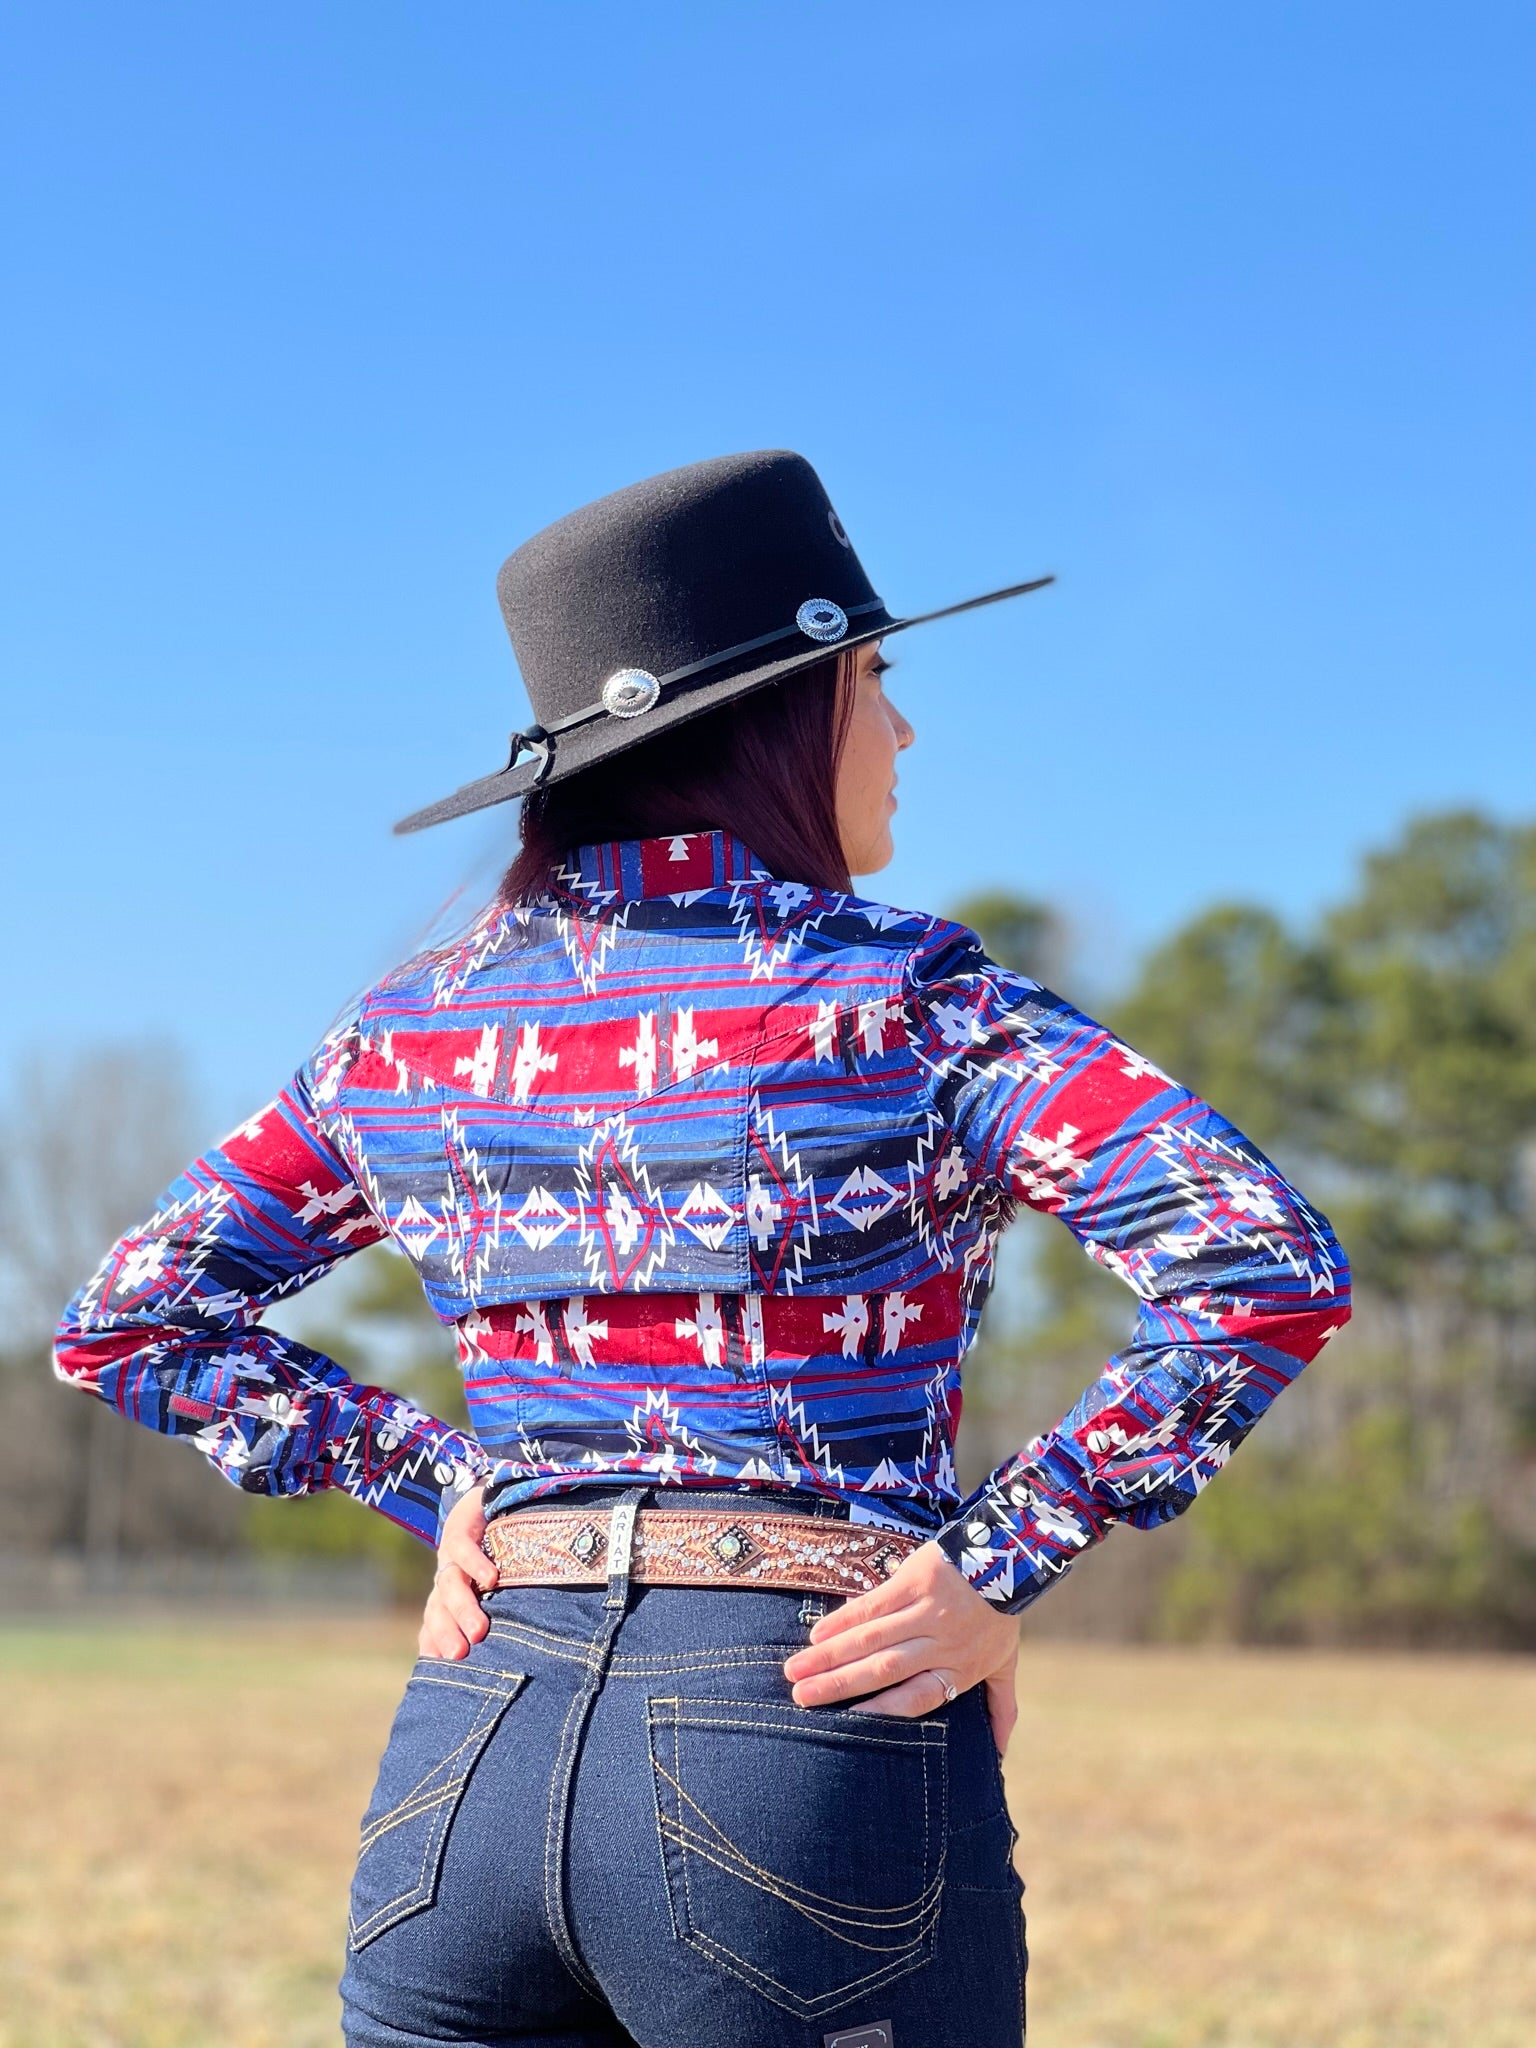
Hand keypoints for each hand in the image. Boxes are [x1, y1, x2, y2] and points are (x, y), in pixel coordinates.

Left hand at [418, 1483, 496, 1660]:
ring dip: (462, 1608)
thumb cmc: (499, 1553)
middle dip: (446, 1634)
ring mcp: (450, 1554)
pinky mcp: (460, 1527)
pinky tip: (491, 1578)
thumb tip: (512, 1657)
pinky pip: (463, 1548)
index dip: (436, 1647)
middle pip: (437, 1611)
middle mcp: (445, 1579)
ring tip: (478, 1630)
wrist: (490, 1498)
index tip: (448, 1669)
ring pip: (449, 1585)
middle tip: (461, 1655)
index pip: (433, 1628)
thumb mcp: (493, 1589)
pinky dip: (475, 1564)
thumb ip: (495, 1615)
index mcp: (447, 1598)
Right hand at [783, 1539, 1020, 1753]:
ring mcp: (926, 1610)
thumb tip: (1000, 1756)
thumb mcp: (1005, 1664)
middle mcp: (940, 1643)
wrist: (1006, 1557)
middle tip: (801, 1698)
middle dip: (838, 1685)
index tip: (848, 1723)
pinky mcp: (914, 1580)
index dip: (883, 1711)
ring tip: (796, 1671)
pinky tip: (817, 1634)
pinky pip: (873, 1604)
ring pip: (871, 1639)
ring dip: (830, 1656)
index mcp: (959, 1669)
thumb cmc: (1000, 1617)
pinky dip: (843, 1620)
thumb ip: (1000, 1707)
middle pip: (884, 1670)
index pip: (917, 1698)